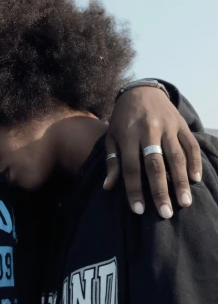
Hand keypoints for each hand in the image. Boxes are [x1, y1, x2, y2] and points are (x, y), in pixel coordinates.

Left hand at [104, 87, 201, 218]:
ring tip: (184, 203)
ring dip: (181, 181)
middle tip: (165, 213)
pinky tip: (195, 180)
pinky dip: (194, 163)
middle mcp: (149, 130)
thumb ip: (112, 161)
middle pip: (156, 165)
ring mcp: (168, 126)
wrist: (141, 90)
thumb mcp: (112, 137)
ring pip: (176, 157)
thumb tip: (108, 187)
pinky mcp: (181, 124)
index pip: (131, 167)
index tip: (138, 210)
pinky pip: (190, 145)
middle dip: (160, 191)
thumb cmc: (122, 119)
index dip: (134, 190)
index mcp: (128, 135)